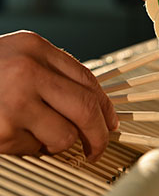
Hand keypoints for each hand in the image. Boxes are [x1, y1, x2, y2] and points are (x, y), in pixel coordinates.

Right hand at [0, 30, 117, 159]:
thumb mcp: (20, 55)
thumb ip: (53, 72)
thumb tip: (93, 103)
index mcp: (34, 46)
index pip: (87, 77)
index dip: (104, 105)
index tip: (109, 121)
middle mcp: (26, 70)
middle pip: (84, 107)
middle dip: (99, 133)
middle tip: (97, 146)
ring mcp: (13, 100)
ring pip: (63, 136)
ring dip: (58, 142)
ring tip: (39, 132)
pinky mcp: (1, 131)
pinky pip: (34, 148)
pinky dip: (31, 146)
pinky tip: (15, 131)